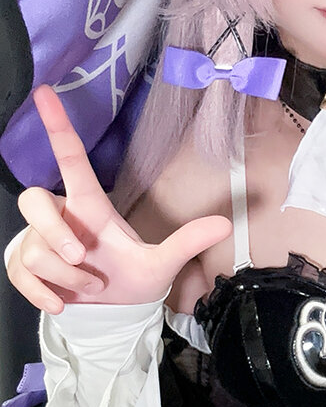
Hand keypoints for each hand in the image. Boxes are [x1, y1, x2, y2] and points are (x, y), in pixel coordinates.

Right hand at [7, 86, 231, 311]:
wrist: (114, 314)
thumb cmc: (134, 280)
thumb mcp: (162, 264)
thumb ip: (187, 242)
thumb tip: (225, 224)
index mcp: (91, 206)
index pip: (70, 158)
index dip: (58, 126)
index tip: (45, 92)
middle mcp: (63, 217)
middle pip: (32, 200)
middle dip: (54, 233)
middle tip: (81, 258)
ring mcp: (39, 241)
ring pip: (34, 248)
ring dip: (67, 277)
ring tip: (91, 287)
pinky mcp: (25, 267)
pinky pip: (19, 273)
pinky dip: (43, 294)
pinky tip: (61, 302)